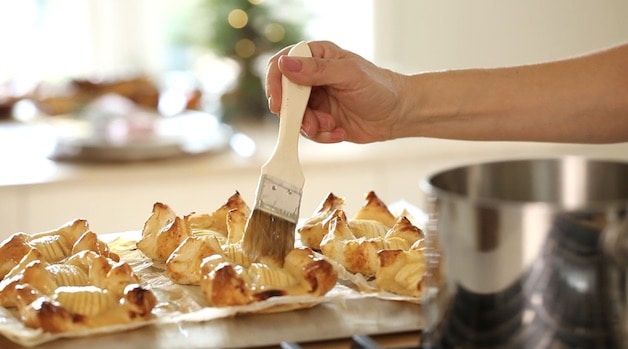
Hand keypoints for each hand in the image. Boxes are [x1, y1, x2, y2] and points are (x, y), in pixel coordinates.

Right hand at [265, 41, 405, 143]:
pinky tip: (340, 132)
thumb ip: (317, 70)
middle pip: (283, 95)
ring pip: (294, 117)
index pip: (281, 64)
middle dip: (295, 113)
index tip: (278, 103)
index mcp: (316, 57)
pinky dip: (322, 135)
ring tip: (333, 126)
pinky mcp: (320, 119)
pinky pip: (308, 131)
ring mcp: (314, 100)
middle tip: (311, 123)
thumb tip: (286, 65)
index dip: (275, 83)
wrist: (397, 114)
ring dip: (312, 126)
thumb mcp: (349, 74)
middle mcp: (311, 77)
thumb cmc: (379, 87)